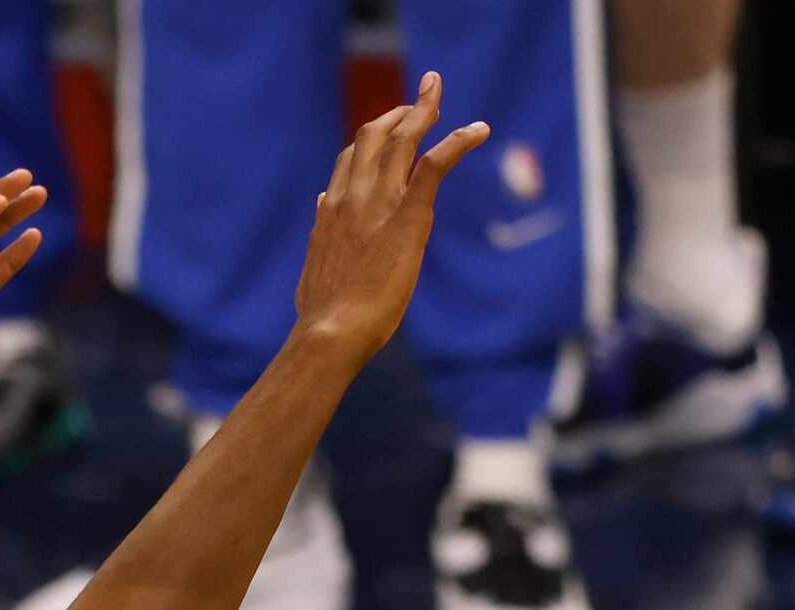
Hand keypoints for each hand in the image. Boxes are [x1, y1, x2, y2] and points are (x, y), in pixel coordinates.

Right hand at [292, 72, 488, 360]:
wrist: (332, 329)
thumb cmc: (323, 312)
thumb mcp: (314, 265)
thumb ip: (320, 234)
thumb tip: (321, 209)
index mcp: (333, 208)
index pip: (350, 159)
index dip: (371, 140)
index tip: (387, 130)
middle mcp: (353, 194)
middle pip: (373, 135)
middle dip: (397, 112)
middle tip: (420, 99)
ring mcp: (379, 201)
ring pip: (402, 138)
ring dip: (423, 110)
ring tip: (438, 94)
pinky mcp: (408, 215)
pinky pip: (435, 165)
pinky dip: (459, 142)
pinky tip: (480, 130)